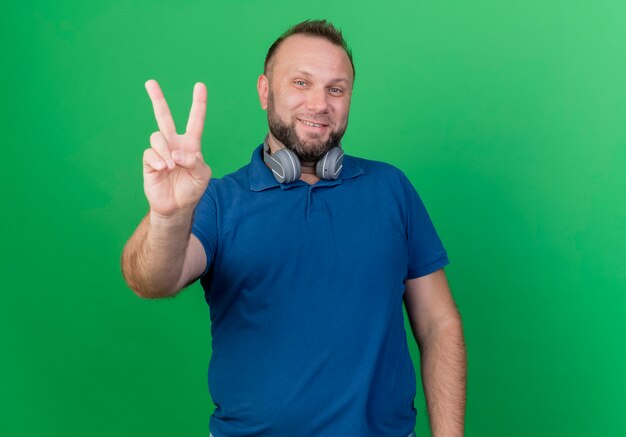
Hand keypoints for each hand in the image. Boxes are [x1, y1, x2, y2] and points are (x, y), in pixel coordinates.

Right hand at [143, 79, 211, 216]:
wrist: (177, 207)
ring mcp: (160, 151)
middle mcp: (174, 144)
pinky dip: (158, 161)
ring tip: (171, 167)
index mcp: (190, 144)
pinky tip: (164, 169)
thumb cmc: (192, 190)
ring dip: (166, 151)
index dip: (198, 104)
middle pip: (164, 117)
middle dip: (157, 99)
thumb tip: (176, 153)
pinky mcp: (149, 161)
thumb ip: (194, 161)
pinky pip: (150, 153)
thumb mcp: (202, 175)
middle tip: (150, 82)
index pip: (195, 120)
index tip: (200, 86)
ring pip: (157, 137)